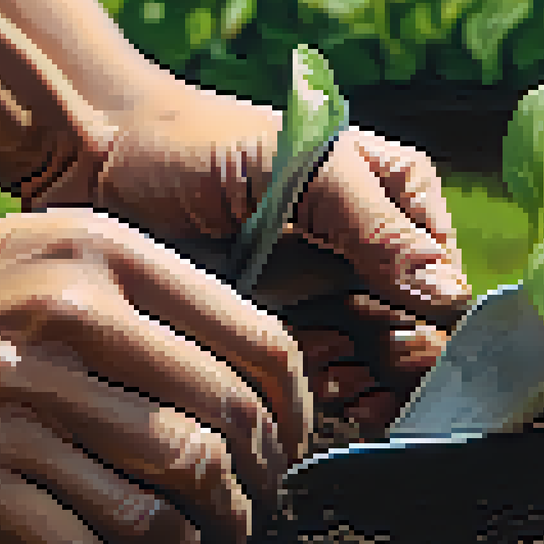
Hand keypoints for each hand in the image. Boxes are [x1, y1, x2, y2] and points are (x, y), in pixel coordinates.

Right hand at [0, 208, 312, 543]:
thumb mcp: (53, 250)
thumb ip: (154, 298)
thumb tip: (260, 388)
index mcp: (103, 256)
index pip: (258, 345)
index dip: (297, 414)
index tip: (292, 447)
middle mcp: (67, 324)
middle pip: (223, 431)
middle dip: (258, 490)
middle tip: (254, 512)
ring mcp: (14, 406)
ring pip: (166, 502)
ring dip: (200, 540)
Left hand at [32, 76, 473, 428]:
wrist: (93, 163)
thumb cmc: (195, 143)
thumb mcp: (300, 168)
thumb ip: (375, 227)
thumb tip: (449, 296)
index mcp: (397, 200)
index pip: (447, 284)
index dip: (433, 330)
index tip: (393, 346)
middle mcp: (370, 256)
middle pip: (417, 339)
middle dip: (392, 369)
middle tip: (354, 379)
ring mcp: (324, 300)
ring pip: (374, 373)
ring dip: (357, 390)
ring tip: (319, 381)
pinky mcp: (277, 338)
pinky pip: (319, 386)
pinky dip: (316, 400)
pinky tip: (300, 392)